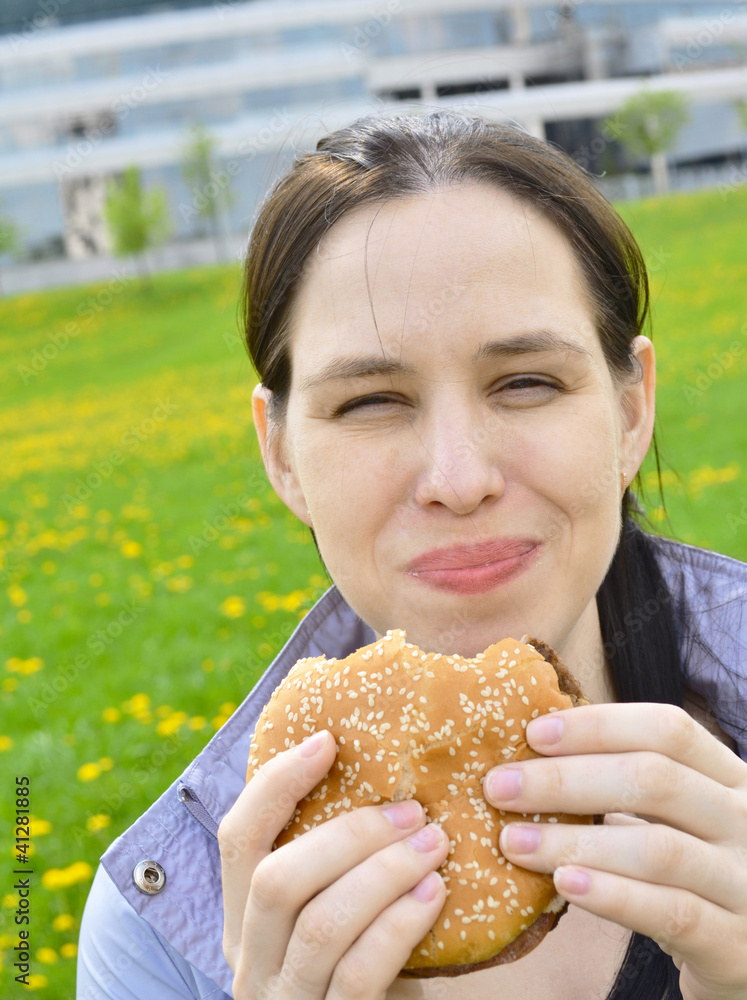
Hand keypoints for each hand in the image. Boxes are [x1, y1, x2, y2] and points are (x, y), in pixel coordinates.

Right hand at [218, 730, 449, 998]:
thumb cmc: (369, 963)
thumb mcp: (340, 910)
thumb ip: (341, 862)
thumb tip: (392, 769)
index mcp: (244, 919)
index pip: (237, 838)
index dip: (277, 784)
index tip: (328, 741)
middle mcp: (250, 962)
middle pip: (276, 881)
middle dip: (350, 835)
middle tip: (413, 810)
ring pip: (320, 924)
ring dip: (385, 873)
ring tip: (435, 844)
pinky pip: (359, 972)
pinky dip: (399, 925)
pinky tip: (435, 894)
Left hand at [481, 703, 746, 999]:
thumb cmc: (692, 871)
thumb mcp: (676, 816)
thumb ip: (626, 784)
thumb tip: (528, 756)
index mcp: (728, 776)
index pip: (668, 730)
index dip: (598, 726)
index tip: (532, 734)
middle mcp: (745, 820)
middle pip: (655, 780)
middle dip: (565, 779)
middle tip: (498, 787)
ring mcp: (745, 882)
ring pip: (657, 849)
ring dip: (574, 840)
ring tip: (513, 840)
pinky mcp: (734, 943)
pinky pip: (671, 912)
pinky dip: (613, 895)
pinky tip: (564, 883)